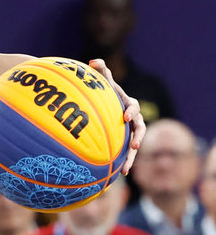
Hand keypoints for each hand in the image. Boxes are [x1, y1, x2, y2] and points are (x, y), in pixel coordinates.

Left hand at [89, 58, 144, 174]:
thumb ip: (100, 71)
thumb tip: (94, 61)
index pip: (132, 105)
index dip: (131, 110)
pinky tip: (120, 174)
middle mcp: (131, 118)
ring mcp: (128, 131)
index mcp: (127, 103)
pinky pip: (126, 152)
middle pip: (139, 128)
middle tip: (134, 146)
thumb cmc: (102, 91)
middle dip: (138, 137)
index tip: (125, 116)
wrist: (101, 104)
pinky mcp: (123, 141)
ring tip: (126, 168)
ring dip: (133, 156)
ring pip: (134, 144)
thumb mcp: (101, 81)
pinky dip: (125, 161)